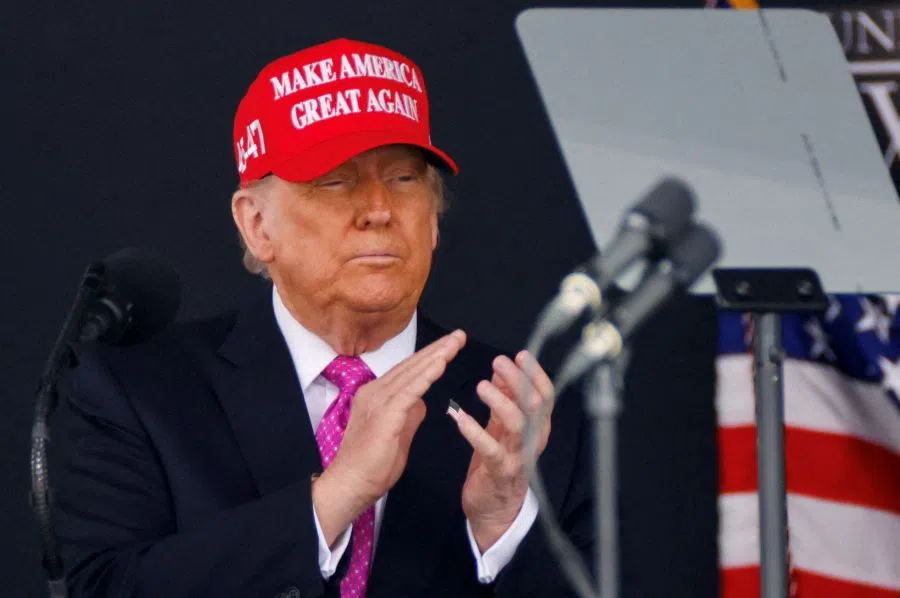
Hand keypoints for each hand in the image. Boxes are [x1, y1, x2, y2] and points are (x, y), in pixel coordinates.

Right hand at [313, 329, 466, 544]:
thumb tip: (422, 402)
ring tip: (455, 342)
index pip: (408, 371)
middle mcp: (375, 392)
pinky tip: (441, 364)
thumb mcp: (398, 435)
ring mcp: (377, 400)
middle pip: (411, 365)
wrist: (350, 485)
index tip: (450, 345)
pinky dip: (426, 375)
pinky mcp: (384, 414)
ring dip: (436, 356)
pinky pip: (409, 390)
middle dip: (437, 349)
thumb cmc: (371, 466)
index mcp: (377, 396)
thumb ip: (410, 415)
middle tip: (459, 335)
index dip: (430, 357)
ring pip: (412, 373)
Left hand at [450, 350, 554, 551]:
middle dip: (519, 380)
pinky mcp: (499, 472)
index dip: (535, 374)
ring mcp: (519, 457)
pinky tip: (460, 417)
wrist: (496, 510)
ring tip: (481, 385)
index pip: (546, 395)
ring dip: (500, 401)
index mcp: (538, 427)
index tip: (521, 355)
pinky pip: (490, 450)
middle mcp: (533, 440)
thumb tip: (500, 370)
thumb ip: (505, 400)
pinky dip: (475, 432)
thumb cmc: (499, 463)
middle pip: (535, 405)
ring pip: (518, 424)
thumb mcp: (504, 428)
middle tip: (499, 361)